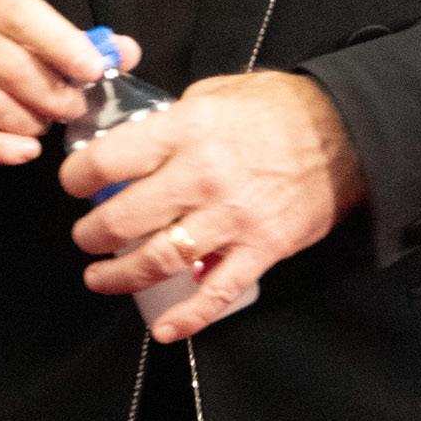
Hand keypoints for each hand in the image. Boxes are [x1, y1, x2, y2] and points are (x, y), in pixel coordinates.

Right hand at [0, 0, 139, 164]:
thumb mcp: (31, 36)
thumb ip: (80, 44)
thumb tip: (126, 52)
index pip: (22, 15)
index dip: (62, 44)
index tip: (92, 71)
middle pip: (9, 66)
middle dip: (51, 95)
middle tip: (72, 110)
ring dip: (28, 124)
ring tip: (41, 125)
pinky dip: (2, 150)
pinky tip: (25, 152)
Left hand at [59, 69, 367, 339]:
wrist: (348, 135)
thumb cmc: (281, 109)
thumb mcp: (217, 93)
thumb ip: (173, 117)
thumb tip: (137, 137)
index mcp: (186, 133)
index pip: (110, 161)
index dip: (77, 178)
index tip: (73, 184)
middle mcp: (201, 178)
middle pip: (124, 219)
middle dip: (92, 235)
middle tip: (86, 237)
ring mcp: (231, 219)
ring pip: (159, 259)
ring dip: (121, 276)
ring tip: (102, 278)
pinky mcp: (261, 249)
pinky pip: (218, 292)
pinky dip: (189, 316)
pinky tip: (165, 328)